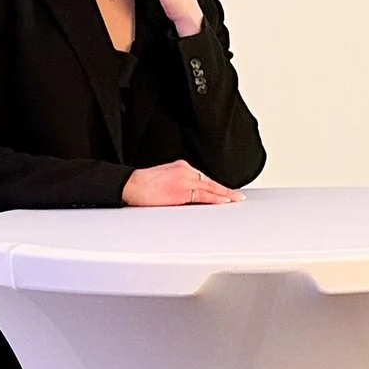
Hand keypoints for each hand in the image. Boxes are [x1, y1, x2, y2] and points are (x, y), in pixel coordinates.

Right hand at [123, 160, 239, 206]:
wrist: (131, 185)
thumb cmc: (143, 185)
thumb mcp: (165, 180)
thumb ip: (179, 184)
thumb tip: (187, 195)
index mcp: (181, 166)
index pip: (203, 177)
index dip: (215, 186)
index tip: (225, 191)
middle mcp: (185, 170)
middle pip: (209, 182)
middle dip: (224, 190)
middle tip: (237, 196)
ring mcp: (185, 179)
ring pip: (210, 188)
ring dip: (225, 194)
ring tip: (236, 200)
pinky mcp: (182, 190)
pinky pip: (203, 195)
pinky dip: (215, 198)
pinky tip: (224, 202)